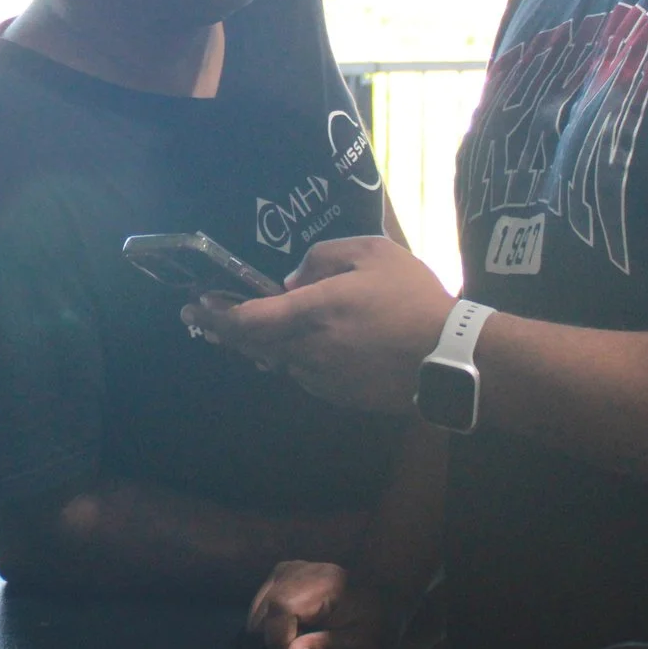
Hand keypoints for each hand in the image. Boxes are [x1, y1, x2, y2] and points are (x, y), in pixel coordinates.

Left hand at [186, 235, 453, 412]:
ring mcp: (323, 377)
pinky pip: (305, 373)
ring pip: (279, 360)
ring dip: (261, 345)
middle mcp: (309, 349)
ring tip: (251, 330)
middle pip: (253, 344)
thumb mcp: (372, 253)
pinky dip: (295, 358)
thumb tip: (290, 281)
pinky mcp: (339, 395)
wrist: (450, 357)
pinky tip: (304, 347)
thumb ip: (323, 257)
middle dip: (225, 330)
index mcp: (313, 312)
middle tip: (204, 318)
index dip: (218, 315)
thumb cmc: (413, 298)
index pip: (249, 320)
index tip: (196, 306)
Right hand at [247, 560, 405, 648]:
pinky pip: (262, 603)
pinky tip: (290, 634)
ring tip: (296, 647)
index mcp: (323, 584)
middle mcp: (298, 571)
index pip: (281, 608)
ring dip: (270, 634)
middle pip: (264, 610)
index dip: (279, 640)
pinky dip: (269, 623)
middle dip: (273, 641)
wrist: (388, 594)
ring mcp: (287, 570)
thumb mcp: (367, 647)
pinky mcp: (283, 574)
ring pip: (258, 609)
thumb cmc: (382, 623)